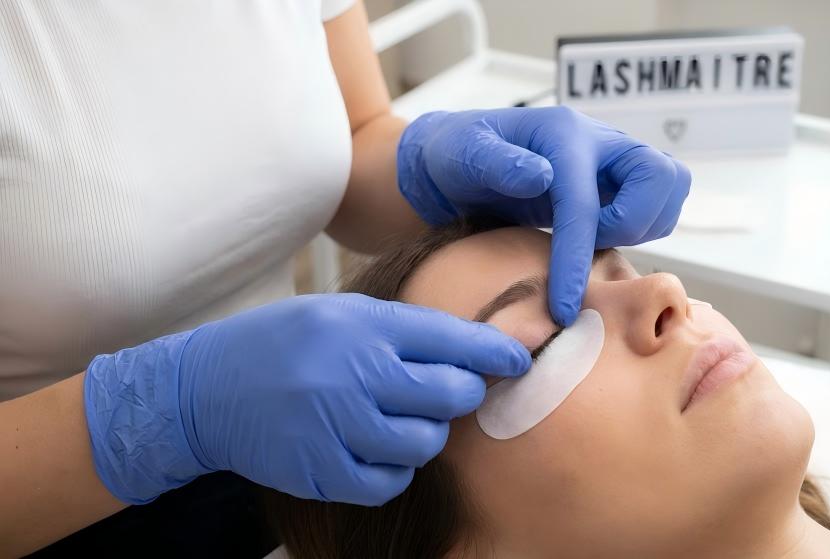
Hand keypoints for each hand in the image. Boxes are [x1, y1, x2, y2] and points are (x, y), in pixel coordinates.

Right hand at [85, 294, 528, 504]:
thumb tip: (476, 350)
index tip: (519, 360)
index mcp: (362, 326)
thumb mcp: (341, 312)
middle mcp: (353, 374)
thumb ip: (404, 330)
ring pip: (425, 443)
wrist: (205, 388)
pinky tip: (374, 447)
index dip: (496, 353)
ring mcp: (336, 426)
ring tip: (399, 417)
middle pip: (451, 396)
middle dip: (462, 394)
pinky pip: (390, 482)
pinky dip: (393, 469)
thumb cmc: (284, 342)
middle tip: (449, 391)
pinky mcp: (322, 471)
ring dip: (426, 433)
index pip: (452, 339)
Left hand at [397, 106, 690, 325]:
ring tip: (590, 238)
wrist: (462, 158)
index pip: (584, 204)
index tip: (564, 310)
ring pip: (669, 190)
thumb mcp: (462, 154)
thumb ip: (496, 162)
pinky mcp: (621, 180)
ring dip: (639, 226)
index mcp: (562, 134)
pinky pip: (659, 205)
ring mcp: (616, 158)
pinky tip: (597, 237)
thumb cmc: (457, 157)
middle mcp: (600, 140)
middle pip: (661, 177)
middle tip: (589, 241)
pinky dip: (641, 227)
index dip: (576, 260)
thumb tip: (541, 177)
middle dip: (631, 222)